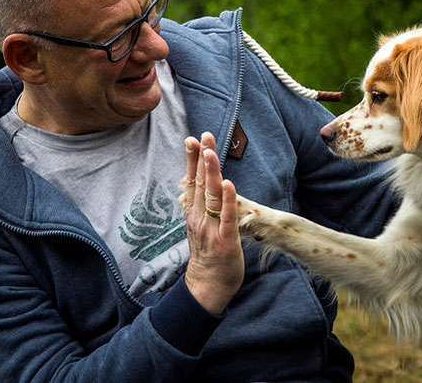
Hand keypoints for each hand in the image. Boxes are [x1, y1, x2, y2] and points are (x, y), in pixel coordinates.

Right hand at [181, 132, 243, 314]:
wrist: (206, 286)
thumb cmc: (207, 255)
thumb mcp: (198, 227)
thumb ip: (199, 206)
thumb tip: (197, 186)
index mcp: (193, 213)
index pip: (192, 181)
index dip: (192, 160)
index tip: (193, 140)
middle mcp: (199, 218)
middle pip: (200, 183)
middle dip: (203, 158)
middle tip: (205, 136)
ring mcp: (211, 229)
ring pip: (211, 196)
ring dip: (212, 173)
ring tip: (212, 153)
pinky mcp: (225, 240)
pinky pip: (227, 217)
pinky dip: (229, 200)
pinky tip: (230, 184)